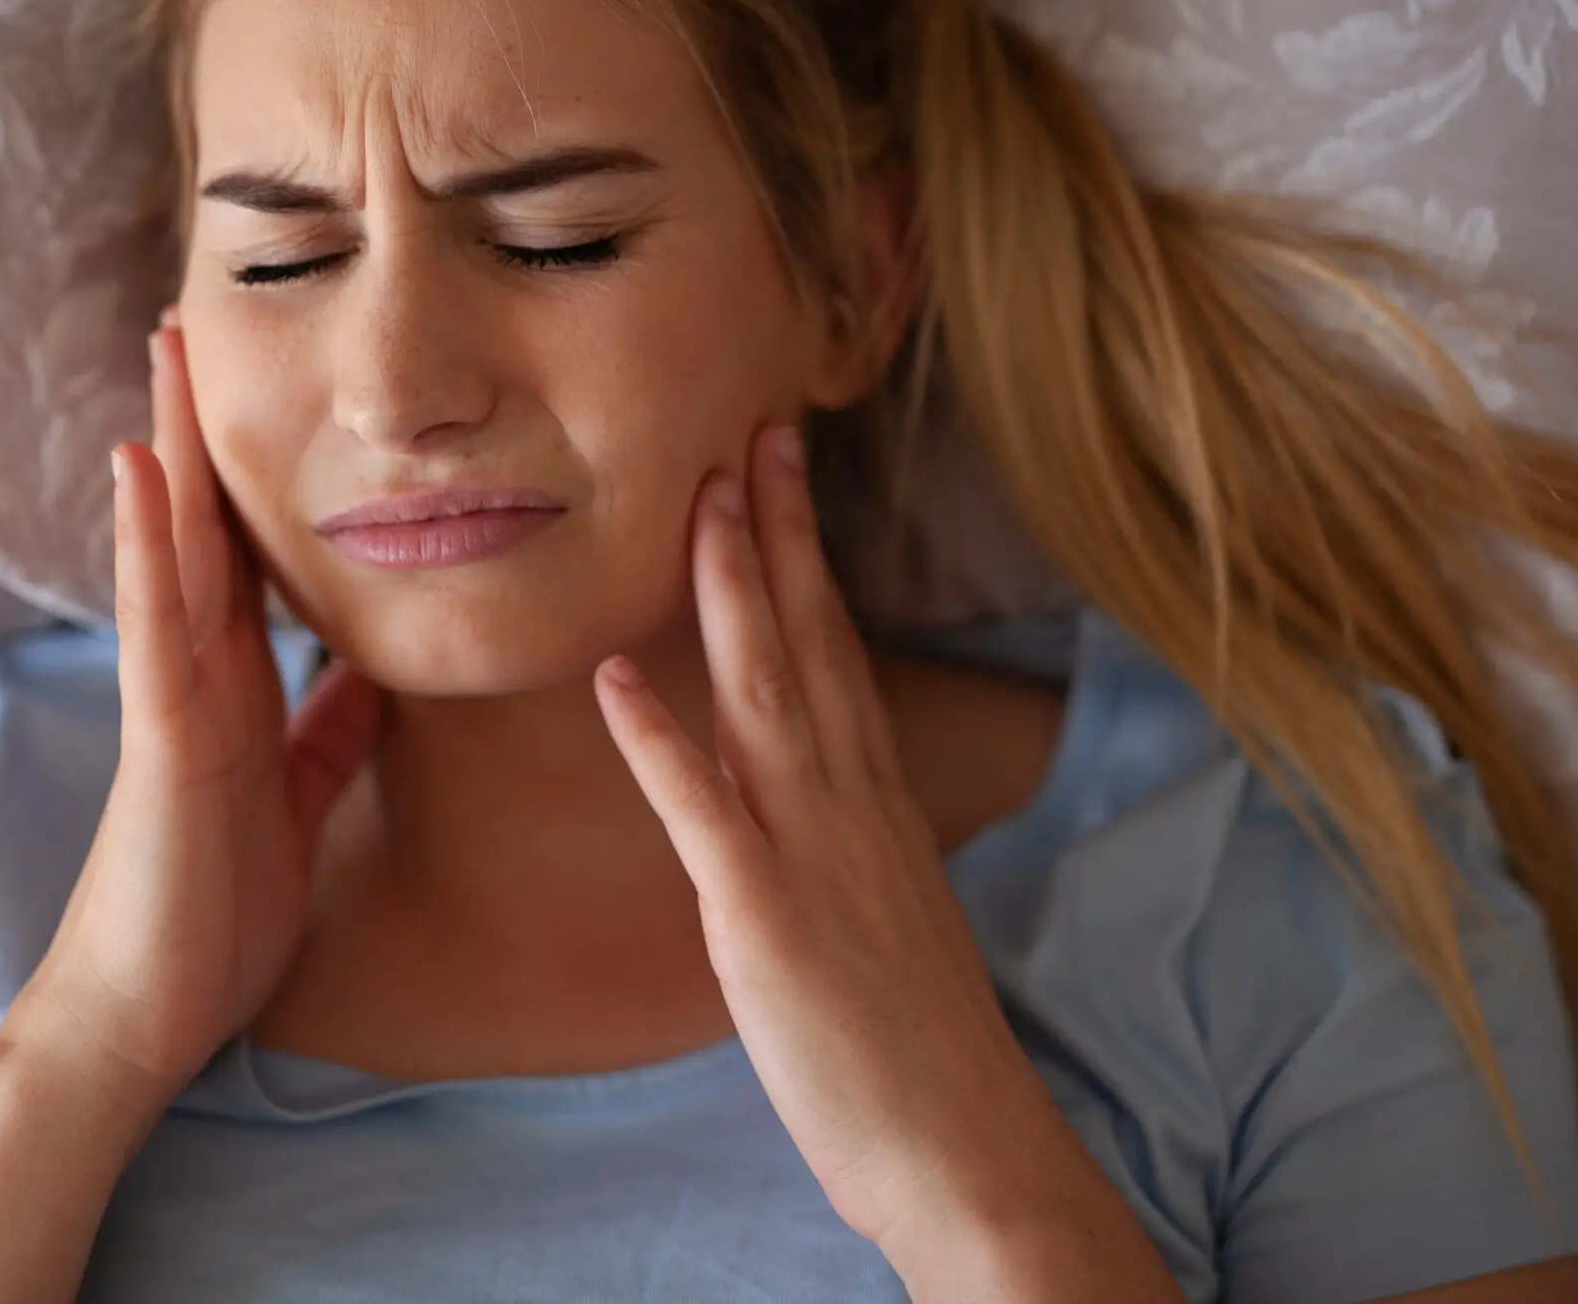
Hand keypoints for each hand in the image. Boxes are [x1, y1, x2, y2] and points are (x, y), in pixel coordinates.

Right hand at [17, 307, 382, 1109]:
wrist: (152, 1009)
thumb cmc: (217, 910)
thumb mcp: (299, 800)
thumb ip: (328, 731)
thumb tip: (374, 671)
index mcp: (236, 686)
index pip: (248, 556)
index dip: (257, 473)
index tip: (270, 387)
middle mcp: (198, 672)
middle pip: (205, 526)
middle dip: (205, 427)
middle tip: (201, 320)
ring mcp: (171, 694)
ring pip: (172, 548)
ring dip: (172, 446)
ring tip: (169, 348)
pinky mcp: (161, 734)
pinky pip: (157, 622)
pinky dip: (150, 542)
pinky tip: (145, 467)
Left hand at [590, 419, 1093, 1258]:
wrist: (965, 1148)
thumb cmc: (920, 1049)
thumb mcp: (888, 915)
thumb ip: (848, 844)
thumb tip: (819, 804)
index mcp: (875, 801)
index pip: (837, 649)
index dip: (805, 554)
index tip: (782, 470)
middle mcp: (849, 805)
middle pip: (808, 640)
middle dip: (775, 531)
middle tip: (750, 428)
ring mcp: (809, 853)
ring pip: (765, 693)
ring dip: (727, 592)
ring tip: (695, 500)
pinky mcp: (762, 918)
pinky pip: (702, 812)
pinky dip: (657, 740)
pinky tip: (612, 678)